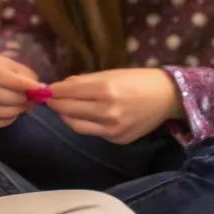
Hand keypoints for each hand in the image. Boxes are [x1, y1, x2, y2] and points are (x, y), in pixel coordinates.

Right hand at [0, 53, 40, 127]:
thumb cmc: (8, 71)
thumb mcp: (18, 68)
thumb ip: (27, 78)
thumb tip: (39, 90)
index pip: (1, 77)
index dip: (21, 84)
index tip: (38, 88)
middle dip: (19, 99)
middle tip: (32, 98)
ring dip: (17, 109)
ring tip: (26, 103)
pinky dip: (11, 118)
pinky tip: (15, 110)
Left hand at [47, 67, 183, 143]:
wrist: (168, 97)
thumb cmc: (139, 79)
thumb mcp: (111, 73)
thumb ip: (85, 81)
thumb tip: (62, 86)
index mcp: (105, 90)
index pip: (68, 92)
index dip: (53, 91)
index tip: (44, 89)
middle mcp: (107, 112)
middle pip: (68, 111)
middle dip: (55, 104)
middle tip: (48, 99)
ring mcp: (112, 129)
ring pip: (76, 126)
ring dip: (65, 117)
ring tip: (62, 109)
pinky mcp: (117, 139)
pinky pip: (93, 132)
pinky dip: (85, 123)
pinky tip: (84, 116)